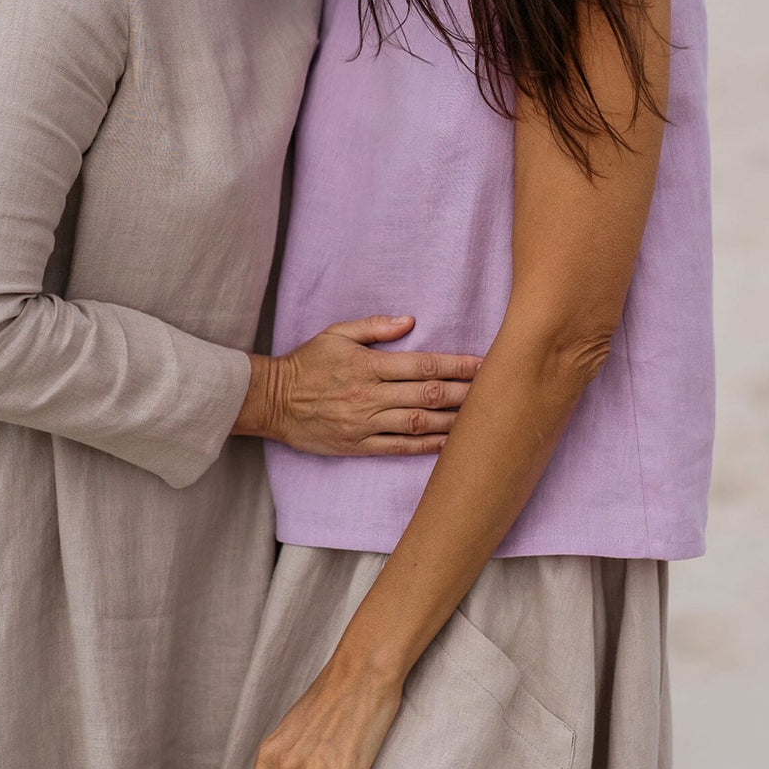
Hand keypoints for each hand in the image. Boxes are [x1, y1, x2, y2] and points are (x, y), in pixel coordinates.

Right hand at [239, 316, 479, 455]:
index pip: (422, 366)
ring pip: (418, 423)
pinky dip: (427, 445)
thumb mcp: (336, 333)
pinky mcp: (359, 446)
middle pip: (427, 395)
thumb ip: (374, 327)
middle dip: (464, 392)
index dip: (455, 366)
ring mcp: (365, 424)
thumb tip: (410, 321)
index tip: (482, 364)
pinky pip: (399, 447)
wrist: (272, 400)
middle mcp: (370, 396)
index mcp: (368, 366)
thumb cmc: (307, 363)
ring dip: (453, 420)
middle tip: (495, 390)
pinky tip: (450, 442)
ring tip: (481, 418)